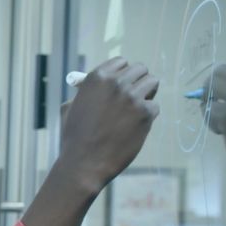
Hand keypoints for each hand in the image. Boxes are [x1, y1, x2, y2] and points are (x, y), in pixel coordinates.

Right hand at [58, 57, 160, 190]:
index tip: (121, 84)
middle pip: (140, 69)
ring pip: (152, 82)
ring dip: (147, 93)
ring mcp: (132, 97)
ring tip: (137, 108)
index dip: (122, 73)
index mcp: (97, 77)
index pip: (121, 62)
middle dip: (138, 81)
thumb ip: (84, 93)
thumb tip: (94, 85)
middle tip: (134, 95)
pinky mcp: (145, 114)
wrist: (84, 163)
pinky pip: (154, 106)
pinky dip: (147, 115)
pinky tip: (135, 126)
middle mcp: (116, 83)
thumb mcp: (70, 108)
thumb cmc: (74, 138)